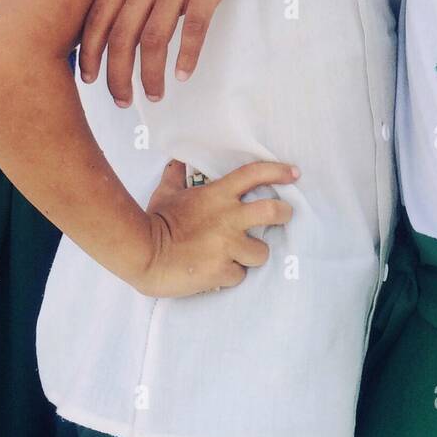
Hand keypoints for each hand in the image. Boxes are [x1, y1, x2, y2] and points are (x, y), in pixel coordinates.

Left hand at [79, 0, 270, 104]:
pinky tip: (184, 75)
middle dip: (117, 75)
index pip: (97, 18)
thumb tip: (122, 27)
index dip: (89, 53)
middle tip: (121, 101)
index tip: (88, 80)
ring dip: (150, 74)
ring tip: (155, 96)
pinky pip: (193, 30)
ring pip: (153, 39)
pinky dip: (186, 56)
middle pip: (121, 37)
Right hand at [135, 158, 297, 296]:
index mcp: (217, 195)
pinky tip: (217, 272)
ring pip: (262, 251)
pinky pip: (239, 275)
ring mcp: (227, 245)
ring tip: (239, 256)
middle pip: (273, 211)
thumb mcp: (166, 194)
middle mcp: (228, 218)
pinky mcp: (222, 270)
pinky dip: (231, 275)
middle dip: (285, 214)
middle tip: (284, 216)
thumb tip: (178, 162)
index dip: (277, 171)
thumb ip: (176, 177)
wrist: (142, 253)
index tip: (294, 173)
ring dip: (253, 255)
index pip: (254, 174)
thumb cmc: (155, 221)